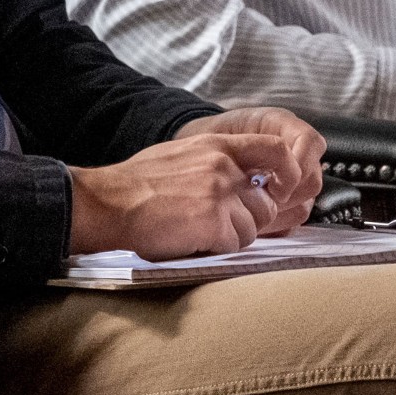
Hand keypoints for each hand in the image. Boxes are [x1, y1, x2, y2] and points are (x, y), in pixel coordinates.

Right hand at [68, 121, 312, 258]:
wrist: (109, 203)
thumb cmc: (136, 185)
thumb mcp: (181, 155)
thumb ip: (215, 162)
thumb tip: (242, 178)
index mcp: (217, 145)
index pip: (275, 149)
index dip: (286, 173)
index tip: (279, 189)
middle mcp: (224, 166)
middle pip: (267, 203)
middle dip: (248, 220)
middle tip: (216, 224)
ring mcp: (221, 193)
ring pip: (253, 228)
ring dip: (230, 237)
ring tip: (197, 231)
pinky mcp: (215, 221)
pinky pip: (234, 245)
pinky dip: (216, 249)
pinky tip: (190, 239)